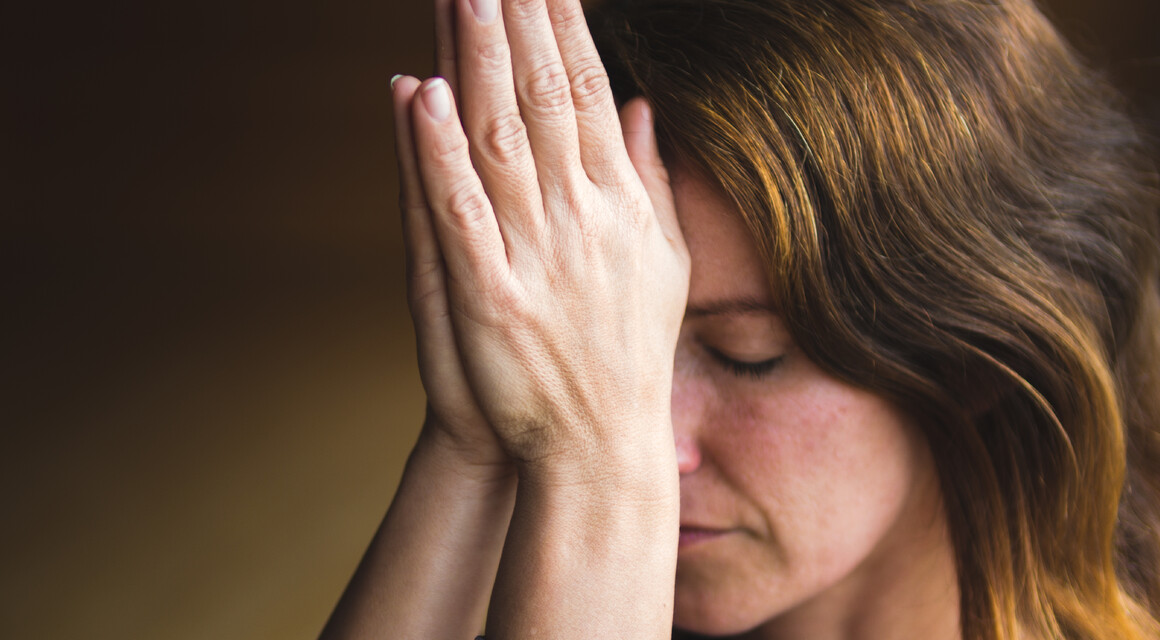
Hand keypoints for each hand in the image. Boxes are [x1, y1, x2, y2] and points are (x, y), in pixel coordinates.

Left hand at [404, 0, 688, 470]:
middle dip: (518, 22)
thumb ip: (650, 181)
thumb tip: (644, 109)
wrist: (604, 443)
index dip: (565, 27)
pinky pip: (461, 214)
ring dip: (477, 65)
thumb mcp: (663, 262)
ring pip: (501, 139)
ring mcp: (535, 255)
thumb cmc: (628, 351)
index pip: (592, 93)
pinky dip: (439, 156)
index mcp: (620, 203)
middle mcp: (582, 217)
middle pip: (545, 100)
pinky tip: (420, 99)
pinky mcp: (491, 295)